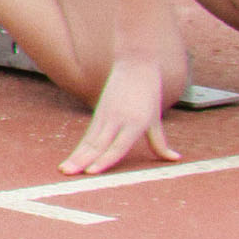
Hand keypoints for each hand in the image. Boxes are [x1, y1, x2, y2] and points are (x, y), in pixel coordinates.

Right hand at [61, 56, 175, 177]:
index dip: (104, 160)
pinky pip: (89, 135)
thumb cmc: (148, 92)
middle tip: (67, 173)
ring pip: (89, 141)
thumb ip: (160, 142)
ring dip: (75, 157)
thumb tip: (174, 159)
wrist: (135, 64)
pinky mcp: (98, 114)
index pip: (117, 147)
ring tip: (63, 169)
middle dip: (81, 160)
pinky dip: (80, 148)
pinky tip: (71, 159)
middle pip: (97, 145)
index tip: (91, 172)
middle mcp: (117, 121)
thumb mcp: (154, 120)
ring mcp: (105, 116)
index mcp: (135, 123)